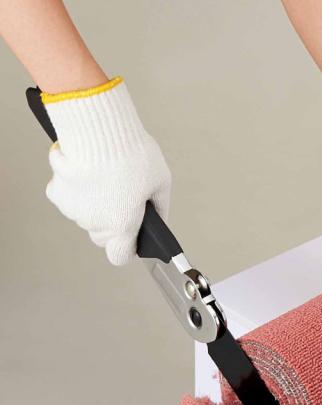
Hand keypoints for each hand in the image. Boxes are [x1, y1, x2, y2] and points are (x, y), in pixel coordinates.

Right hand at [43, 77, 170, 265]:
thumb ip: (160, 207)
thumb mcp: (160, 182)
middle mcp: (95, 224)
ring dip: (95, 204)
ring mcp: (73, 210)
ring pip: (86, 216)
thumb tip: (158, 220)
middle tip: (123, 198)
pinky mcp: (56, 193)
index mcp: (122, 226)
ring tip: (107, 178)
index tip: (132, 238)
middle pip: (103, 236)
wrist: (97, 128)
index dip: (127, 248)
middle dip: (113, 222)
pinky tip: (88, 171)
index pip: (120, 256)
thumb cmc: (131, 154)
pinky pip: (70, 198)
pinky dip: (77, 189)